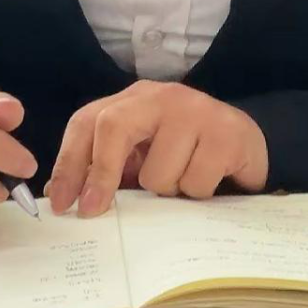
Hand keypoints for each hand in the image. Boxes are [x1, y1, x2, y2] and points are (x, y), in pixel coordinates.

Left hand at [47, 80, 267, 217]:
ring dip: (166, 192)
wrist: (247, 143)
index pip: (87, 122)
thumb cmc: (186, 153)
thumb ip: (106, 169)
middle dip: (100, 174)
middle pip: (113, 127)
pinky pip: (194, 183)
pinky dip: (197, 195)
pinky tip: (209, 180)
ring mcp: (195, 110)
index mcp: (133, 100)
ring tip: (182, 183)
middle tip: (94, 211)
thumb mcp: (142, 156)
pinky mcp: (225, 133)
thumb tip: (60, 195)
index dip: (68, 163)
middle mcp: (161, 97)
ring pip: (157, 173)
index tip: (60, 204)